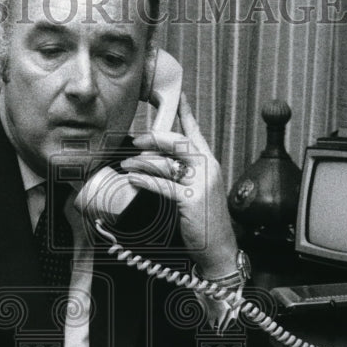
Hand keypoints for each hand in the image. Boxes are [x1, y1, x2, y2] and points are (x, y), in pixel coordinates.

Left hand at [119, 92, 238, 276]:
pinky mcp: (192, 200)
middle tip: (135, 140)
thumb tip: (157, 161)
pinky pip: (163, 185)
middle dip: (154, 137)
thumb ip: (185, 175)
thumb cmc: (205, 223)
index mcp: (210, 164)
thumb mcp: (198, 192)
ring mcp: (202, 184)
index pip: (196, 132)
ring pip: (167, 163)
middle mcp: (208, 169)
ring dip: (143, 162)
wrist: (220, 250)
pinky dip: (145, 180)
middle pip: (179, 142)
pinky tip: (133, 179)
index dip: (186, 112)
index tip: (178, 95)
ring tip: (127, 165)